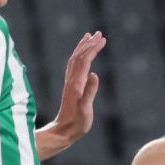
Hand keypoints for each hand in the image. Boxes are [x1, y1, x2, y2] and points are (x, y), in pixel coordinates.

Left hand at [47, 31, 105, 145]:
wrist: (62, 132)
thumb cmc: (76, 124)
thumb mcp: (85, 110)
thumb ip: (90, 93)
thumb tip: (95, 74)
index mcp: (76, 84)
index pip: (85, 61)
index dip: (93, 49)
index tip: (102, 39)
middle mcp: (72, 81)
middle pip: (79, 56)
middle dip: (89, 43)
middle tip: (99, 33)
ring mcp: (70, 83)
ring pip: (75, 60)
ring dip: (83, 47)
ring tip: (90, 37)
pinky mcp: (71, 88)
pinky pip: (74, 66)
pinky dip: (80, 57)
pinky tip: (84, 56)